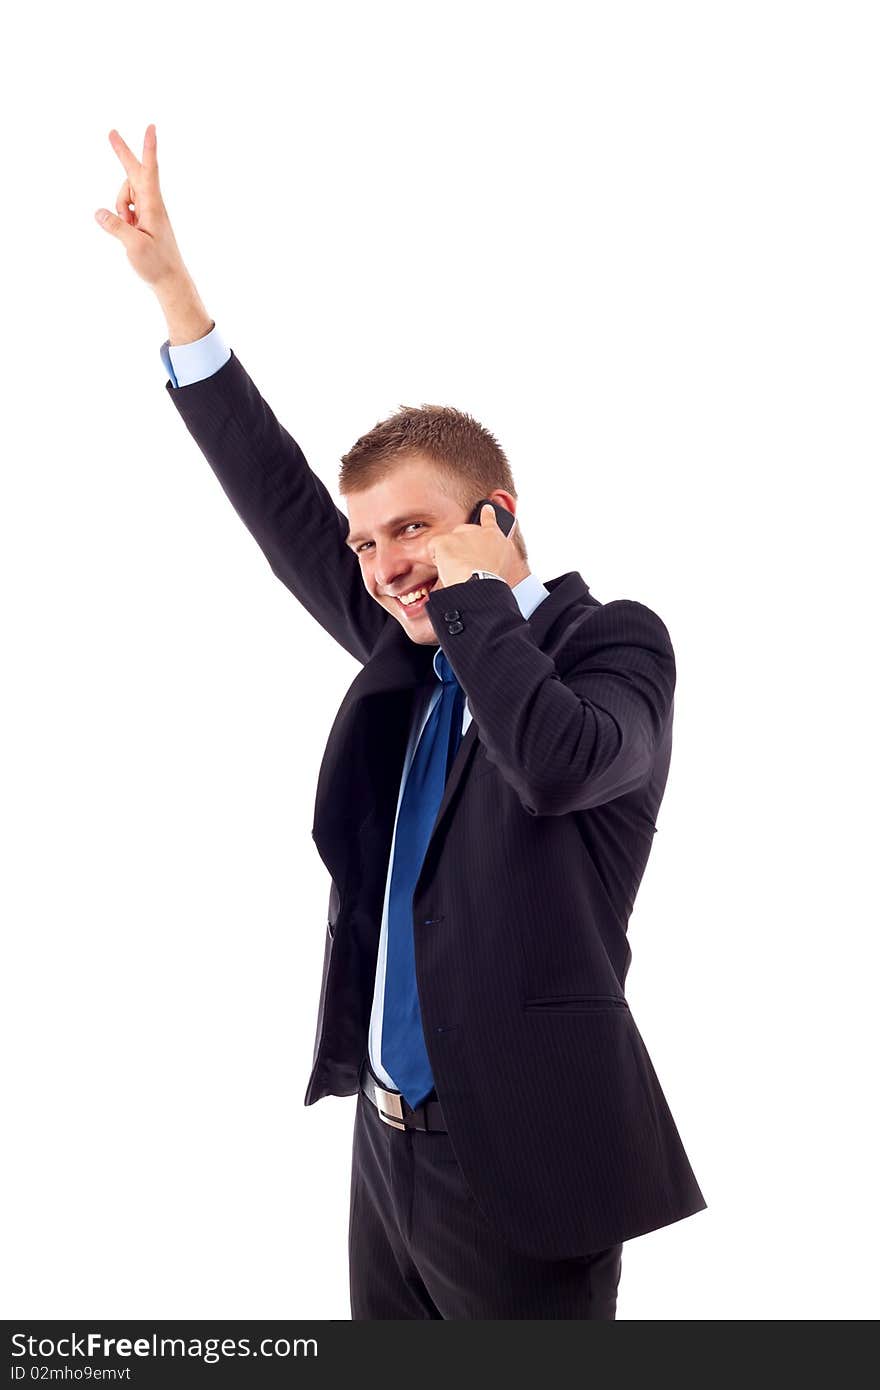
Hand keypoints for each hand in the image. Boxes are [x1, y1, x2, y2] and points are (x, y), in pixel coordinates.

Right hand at [94, 125, 187, 290]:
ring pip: (124, 194)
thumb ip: (116, 228)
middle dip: (123, 153)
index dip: (149, 148)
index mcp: (153, 205)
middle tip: (111, 132)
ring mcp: (148, 210)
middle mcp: (152, 204)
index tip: (151, 127)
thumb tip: (99, 213)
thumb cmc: (157, 265)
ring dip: (119, 207)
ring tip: (130, 229)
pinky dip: (121, 216)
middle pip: (133, 173)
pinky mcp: (144, 219)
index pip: (149, 171)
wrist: (170, 280)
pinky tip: (129, 231)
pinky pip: (125, 208)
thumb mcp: (134, 247)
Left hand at [429, 503, 518, 589]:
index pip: (490, 520)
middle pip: (463, 532)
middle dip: (460, 545)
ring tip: (456, 569)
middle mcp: (476, 531)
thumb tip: (490, 555)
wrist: (480, 582)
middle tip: (464, 563)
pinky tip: (446, 568)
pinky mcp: (443, 541)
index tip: (486, 509)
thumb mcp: (505, 564)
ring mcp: (459, 534)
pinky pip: (434, 548)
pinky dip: (436, 558)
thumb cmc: (493, 579)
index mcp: (494, 537)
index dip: (487, 514)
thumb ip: (497, 554)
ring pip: (448, 542)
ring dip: (449, 555)